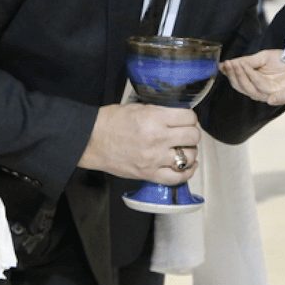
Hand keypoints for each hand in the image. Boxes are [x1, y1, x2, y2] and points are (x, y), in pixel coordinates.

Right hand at [78, 103, 200, 184]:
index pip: (189, 117)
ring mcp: (154, 159)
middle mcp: (157, 138)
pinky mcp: (149, 174)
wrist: (91, 141)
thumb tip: (176, 116)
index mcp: (154, 118)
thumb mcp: (137, 108)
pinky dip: (187, 172)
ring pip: (189, 156)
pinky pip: (178, 177)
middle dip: (192, 133)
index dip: (190, 117)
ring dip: (190, 151)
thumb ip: (159, 112)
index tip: (186, 119)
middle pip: (193, 136)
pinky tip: (187, 165)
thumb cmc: (109, 123)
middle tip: (185, 133)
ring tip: (183, 148)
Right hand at [220, 50, 284, 101]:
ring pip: (248, 88)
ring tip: (234, 64)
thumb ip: (247, 61)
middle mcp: (259, 90)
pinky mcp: (276, 94)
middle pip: (240, 87)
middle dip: (232, 75)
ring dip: (239, 75)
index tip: (221, 65)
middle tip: (227, 64)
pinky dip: (250, 75)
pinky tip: (245, 67)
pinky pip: (259, 85)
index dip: (229, 74)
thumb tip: (230, 63)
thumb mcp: (263, 57)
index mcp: (255, 82)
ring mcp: (267, 93)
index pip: (238, 81)